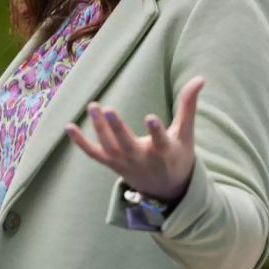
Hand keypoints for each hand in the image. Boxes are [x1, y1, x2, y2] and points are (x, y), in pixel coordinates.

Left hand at [64, 76, 204, 201]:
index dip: (156, 131)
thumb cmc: (177, 155)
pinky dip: (80, 142)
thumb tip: (200, 79)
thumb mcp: (186, 133)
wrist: (166, 189)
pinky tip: (68, 127)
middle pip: (127, 145)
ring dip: (99, 128)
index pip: (161, 142)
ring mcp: (124, 163)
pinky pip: (94, 154)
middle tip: (107, 109)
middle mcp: (142, 160)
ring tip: (93, 106)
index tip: (151, 117)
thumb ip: (189, 105)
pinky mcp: (112, 164)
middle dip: (117, 128)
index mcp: (164, 153)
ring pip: (109, 147)